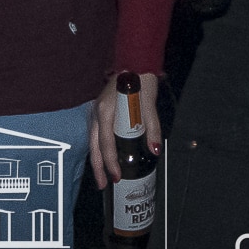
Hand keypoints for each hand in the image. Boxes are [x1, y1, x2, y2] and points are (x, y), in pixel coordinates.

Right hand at [89, 72, 160, 188]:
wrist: (134, 63)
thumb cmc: (141, 82)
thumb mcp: (149, 105)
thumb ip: (151, 128)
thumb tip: (154, 150)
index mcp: (106, 112)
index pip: (106, 144)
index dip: (111, 162)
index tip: (117, 176)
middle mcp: (97, 113)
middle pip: (95, 146)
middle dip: (99, 167)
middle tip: (104, 185)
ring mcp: (96, 112)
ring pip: (93, 141)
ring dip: (97, 160)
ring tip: (102, 177)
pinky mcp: (99, 111)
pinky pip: (96, 134)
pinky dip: (98, 148)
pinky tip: (103, 158)